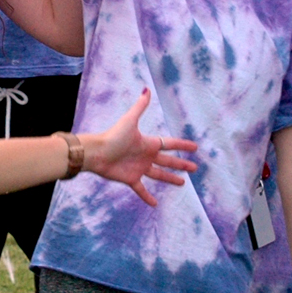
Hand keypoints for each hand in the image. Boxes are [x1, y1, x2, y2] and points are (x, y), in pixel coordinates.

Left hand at [80, 89, 198, 205]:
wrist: (97, 152)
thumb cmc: (113, 136)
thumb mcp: (129, 120)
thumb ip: (140, 106)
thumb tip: (147, 88)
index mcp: (148, 143)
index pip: (169, 144)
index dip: (182, 145)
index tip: (195, 147)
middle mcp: (146, 156)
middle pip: (168, 161)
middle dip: (181, 164)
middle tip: (194, 167)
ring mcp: (139, 168)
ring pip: (159, 175)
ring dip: (170, 179)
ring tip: (183, 183)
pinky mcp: (131, 179)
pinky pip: (141, 189)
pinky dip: (147, 197)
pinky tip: (155, 204)